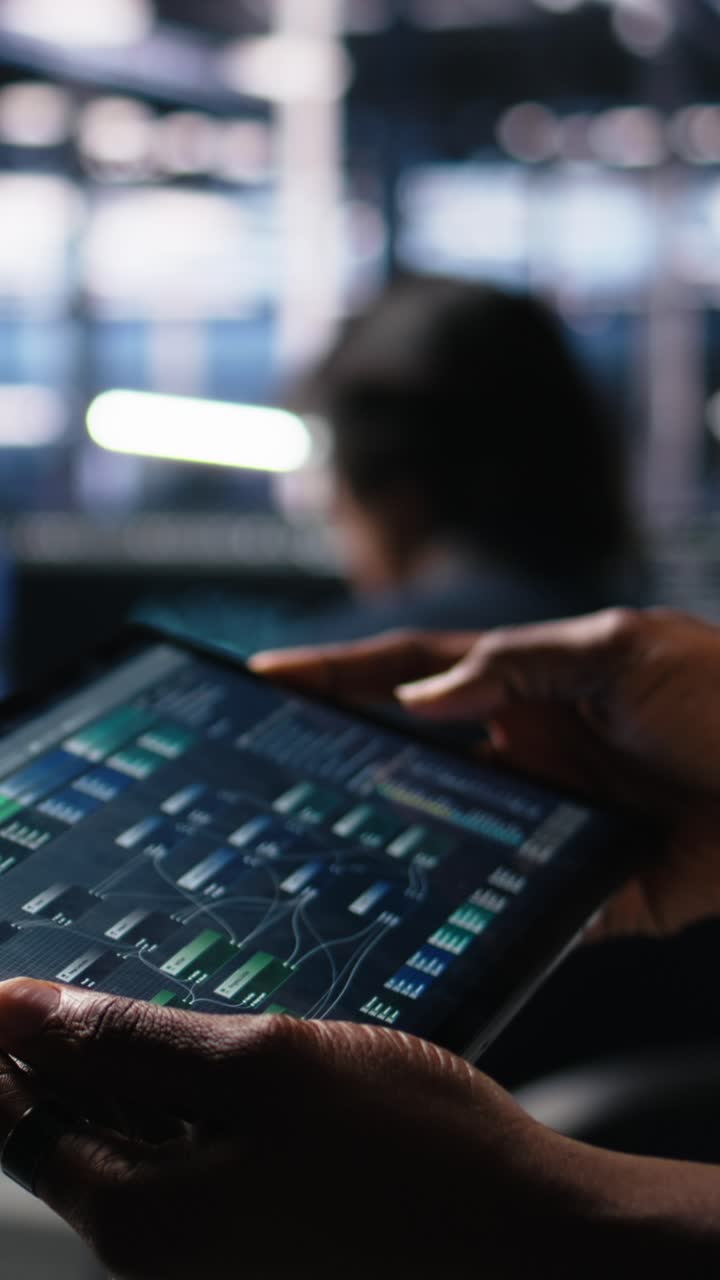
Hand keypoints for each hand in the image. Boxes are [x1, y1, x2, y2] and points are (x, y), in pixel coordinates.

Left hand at [0, 979, 573, 1279]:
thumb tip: (19, 1012)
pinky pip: (189, 1155)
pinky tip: (203, 1052)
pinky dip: (179, 1096)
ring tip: (124, 1003)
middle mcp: (162, 1251)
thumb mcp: (264, 1066)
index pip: (15, 1118)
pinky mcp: (263, 1231)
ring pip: (131, 1138)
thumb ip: (132, 1041)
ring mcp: (215, 1247)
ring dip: (121, 1069)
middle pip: (68, 1132)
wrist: (532, 1244)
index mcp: (140, 1216)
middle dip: (56, 1050)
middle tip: (52, 981)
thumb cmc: (413, 1154)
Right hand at [251, 610, 719, 939]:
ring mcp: (544, 821)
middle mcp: (523, 752)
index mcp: (527, 686)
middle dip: (343, 763)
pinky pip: (510, 907)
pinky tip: (416, 930)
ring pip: (448, 839)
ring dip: (393, 847)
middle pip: (414, 759)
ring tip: (319, 856)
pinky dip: (468, 920)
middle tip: (268, 776)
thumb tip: (417, 696)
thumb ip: (516, 666)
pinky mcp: (579, 887)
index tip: (269, 678)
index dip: (339, 674)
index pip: (413, 674)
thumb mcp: (621, 651)